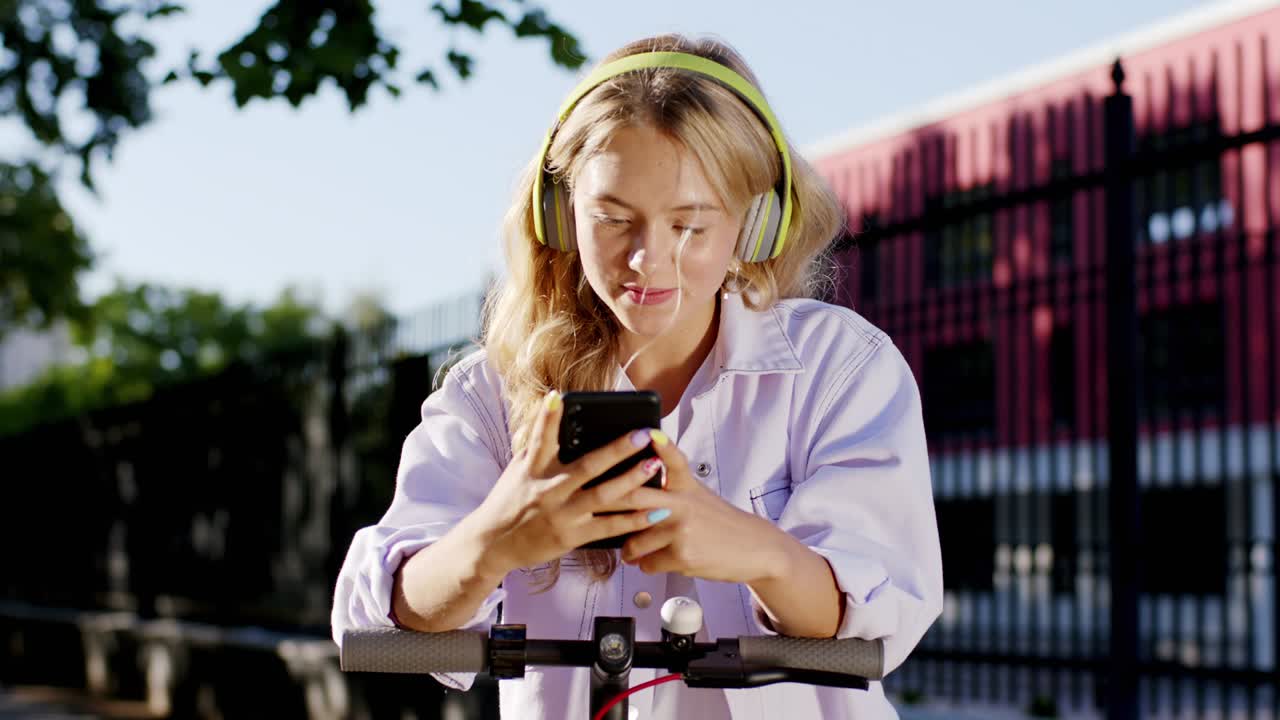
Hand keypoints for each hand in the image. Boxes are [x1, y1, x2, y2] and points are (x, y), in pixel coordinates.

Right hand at [470, 391, 673, 574]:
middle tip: (643, 434)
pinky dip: (633, 520)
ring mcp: (563, 514)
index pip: (540, 438)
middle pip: (588, 466)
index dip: (548, 417)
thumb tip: (553, 415)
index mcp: (534, 469)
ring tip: (655, 466)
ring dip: (632, 481)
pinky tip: (655, 512)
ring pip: (604, 496)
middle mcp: (549, 490)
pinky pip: (609, 527)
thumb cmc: (509, 501)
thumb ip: (539, 448)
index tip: (558, 396)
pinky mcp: (572, 536)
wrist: (493, 544)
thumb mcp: (518, 470)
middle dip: (617, 450)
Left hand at [618, 429, 784, 584]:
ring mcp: (681, 529)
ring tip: (636, 549)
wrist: (754, 548)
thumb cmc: (720, 523)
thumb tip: (630, 489)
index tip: (649, 432)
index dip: (660, 445)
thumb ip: (668, 489)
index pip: (672, 459)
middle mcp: (683, 503)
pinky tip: (659, 560)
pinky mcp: (682, 555)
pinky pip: (646, 564)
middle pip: (632, 497)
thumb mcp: (698, 495)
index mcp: (687, 484)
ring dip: (630, 550)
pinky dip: (647, 565)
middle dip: (607, 506)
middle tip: (593, 511)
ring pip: (633, 541)